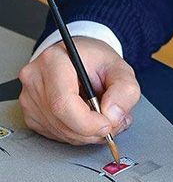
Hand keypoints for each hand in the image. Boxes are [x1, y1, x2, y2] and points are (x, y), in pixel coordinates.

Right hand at [18, 37, 140, 144]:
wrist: (80, 58)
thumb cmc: (95, 60)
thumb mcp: (120, 68)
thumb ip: (124, 90)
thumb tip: (112, 116)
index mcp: (54, 60)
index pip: (63, 103)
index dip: (87, 122)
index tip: (107, 125)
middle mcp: (36, 78)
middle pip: (62, 121)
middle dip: (93, 130)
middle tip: (114, 121)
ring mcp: (29, 97)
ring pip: (61, 132)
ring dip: (87, 133)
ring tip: (104, 116)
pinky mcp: (30, 113)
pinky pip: (56, 134)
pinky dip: (76, 133)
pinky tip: (87, 117)